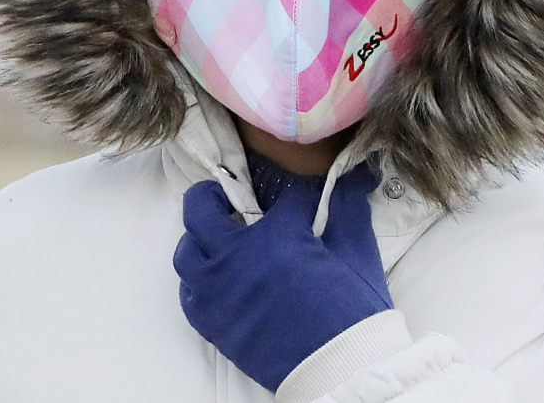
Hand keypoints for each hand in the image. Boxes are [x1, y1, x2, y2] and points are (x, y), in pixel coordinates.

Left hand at [173, 163, 391, 390]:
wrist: (340, 367)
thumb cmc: (352, 309)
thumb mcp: (357, 249)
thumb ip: (348, 207)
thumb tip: (351, 177)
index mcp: (277, 234)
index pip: (284, 195)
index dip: (299, 194)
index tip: (308, 199)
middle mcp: (236, 257)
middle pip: (201, 210)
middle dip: (212, 194)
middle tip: (225, 195)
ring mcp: (217, 291)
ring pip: (186, 251)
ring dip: (199, 238)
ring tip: (218, 238)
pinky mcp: (210, 323)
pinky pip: (187, 292)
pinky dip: (198, 280)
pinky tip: (217, 279)